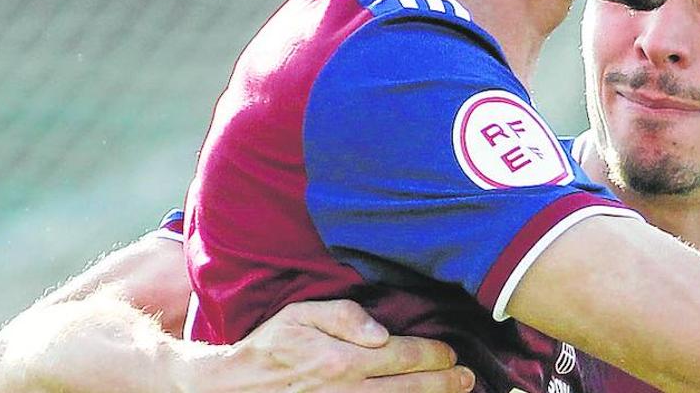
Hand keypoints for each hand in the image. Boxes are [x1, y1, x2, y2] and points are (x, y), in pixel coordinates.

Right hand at [178, 299, 474, 392]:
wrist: (232, 388)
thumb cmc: (269, 347)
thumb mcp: (300, 315)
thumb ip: (343, 316)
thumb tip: (381, 331)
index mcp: (340, 359)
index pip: (401, 356)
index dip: (432, 355)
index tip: (451, 353)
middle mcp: (346, 391)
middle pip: (407, 388)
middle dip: (442, 383)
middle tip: (467, 379)